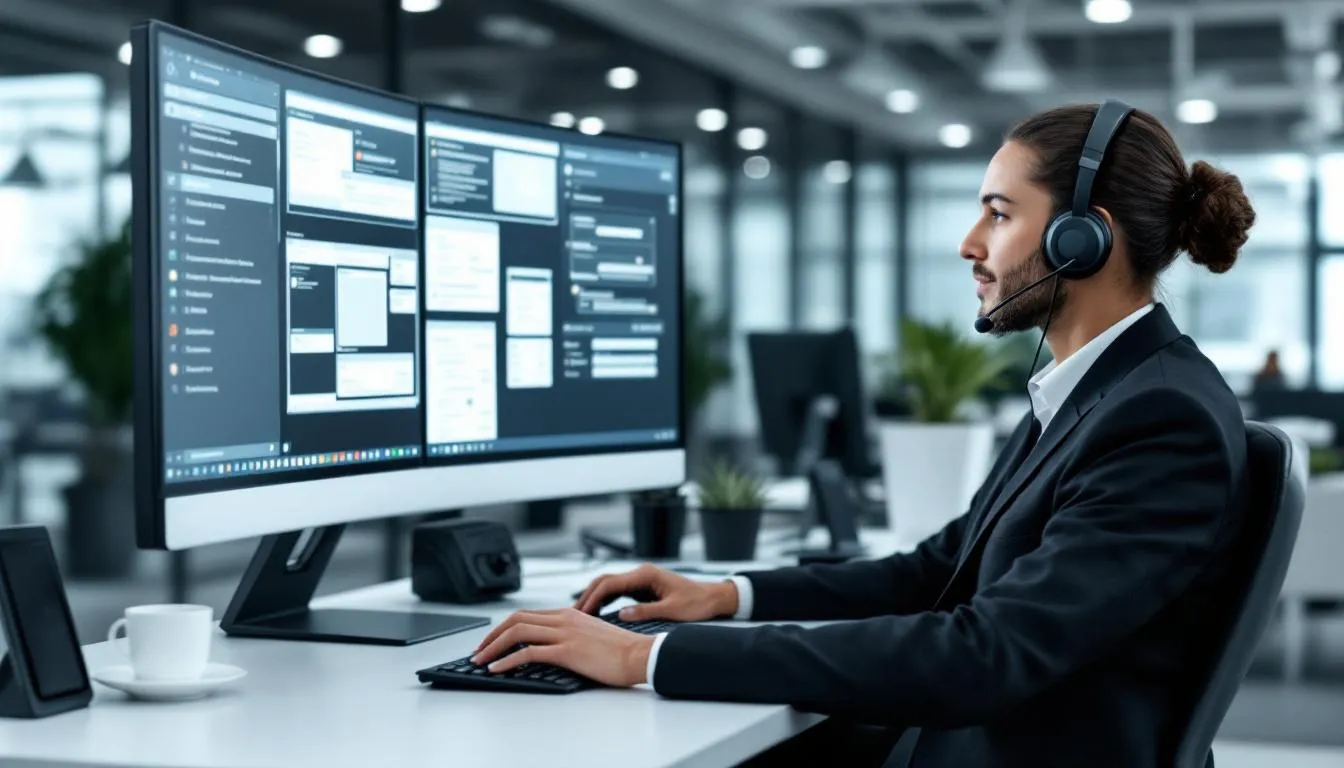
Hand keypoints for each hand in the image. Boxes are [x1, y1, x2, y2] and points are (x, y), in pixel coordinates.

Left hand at [471, 608, 653, 686]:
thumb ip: (571, 635)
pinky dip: (507, 660)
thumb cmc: (621, 651)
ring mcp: (565, 633)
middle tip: (478, 650)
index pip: (527, 614)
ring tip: (480, 660)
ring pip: (517, 632)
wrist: (641, 655)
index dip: (504, 627)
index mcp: (570, 613)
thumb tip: (552, 648)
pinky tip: (497, 668)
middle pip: (516, 619)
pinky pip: (528, 652)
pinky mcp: (568, 650)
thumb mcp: (591, 635)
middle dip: (491, 635)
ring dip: (493, 647)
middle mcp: (564, 618)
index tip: (492, 641)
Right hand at [573, 563, 737, 621]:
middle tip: (572, 613)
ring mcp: (640, 579)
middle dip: (587, 595)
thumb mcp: (672, 610)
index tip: (581, 613)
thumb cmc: (697, 603)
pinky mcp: (642, 587)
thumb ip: (646, 612)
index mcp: (646, 575)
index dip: (593, 598)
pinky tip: (596, 613)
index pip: (611, 584)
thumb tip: (622, 615)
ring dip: (594, 597)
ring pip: (609, 585)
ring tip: (579, 615)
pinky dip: (604, 600)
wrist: (713, 597)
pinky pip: (617, 592)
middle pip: (605, 581)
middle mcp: (641, 573)